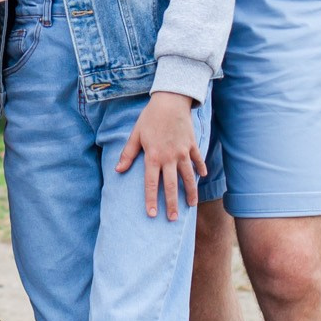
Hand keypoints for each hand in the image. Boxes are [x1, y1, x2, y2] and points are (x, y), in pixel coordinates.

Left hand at [117, 90, 206, 220]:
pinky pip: (197, 160)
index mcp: (153, 156)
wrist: (170, 101)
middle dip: (172, 204)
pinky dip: (200, 168)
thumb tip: (118, 170)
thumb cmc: (150, 117)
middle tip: (173, 219)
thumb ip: (128, 154)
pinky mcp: (191, 145)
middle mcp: (169, 157)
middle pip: (171, 185)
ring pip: (187, 177)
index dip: (151, 200)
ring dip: (190, 192)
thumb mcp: (135, 134)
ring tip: (191, 205)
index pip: (151, 183)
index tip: (152, 215)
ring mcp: (182, 152)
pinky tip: (202, 177)